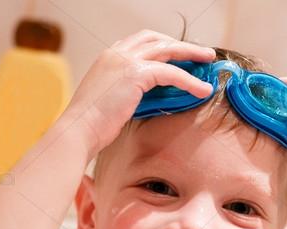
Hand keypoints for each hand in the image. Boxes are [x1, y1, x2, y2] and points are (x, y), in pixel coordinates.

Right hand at [61, 30, 214, 159]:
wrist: (77, 132)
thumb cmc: (89, 126)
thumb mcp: (108, 101)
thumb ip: (126, 92)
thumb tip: (146, 99)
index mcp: (108, 57)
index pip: (140, 41)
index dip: (162, 45)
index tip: (177, 53)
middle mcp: (116, 53)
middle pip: (156, 39)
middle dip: (180, 44)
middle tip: (199, 53)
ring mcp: (125, 61)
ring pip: (167, 49)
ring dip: (191, 53)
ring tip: (208, 60)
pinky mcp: (135, 74)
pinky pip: (171, 72)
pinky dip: (189, 80)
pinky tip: (202, 89)